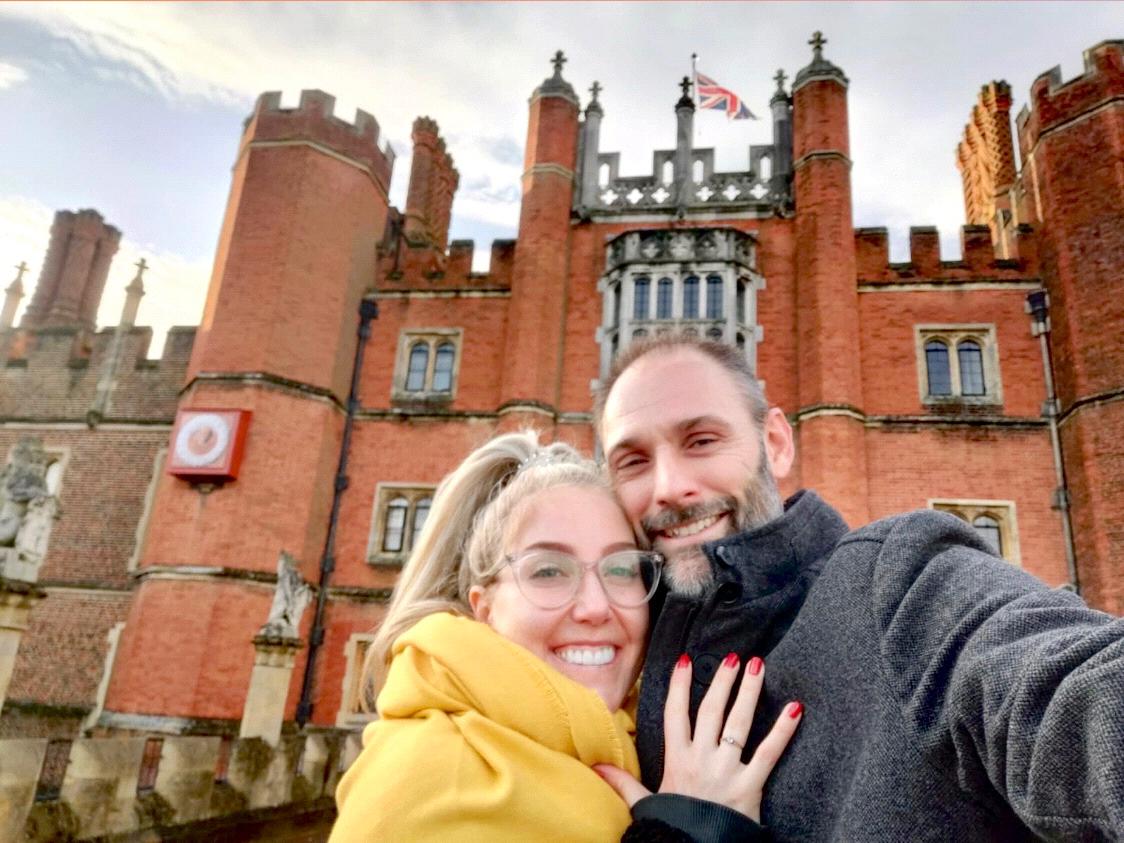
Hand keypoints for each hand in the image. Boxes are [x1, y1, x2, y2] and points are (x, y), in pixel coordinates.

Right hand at [595, 653, 802, 822]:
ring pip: (738, 724)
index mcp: (677, 760)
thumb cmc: (673, 828)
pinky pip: (769, 753)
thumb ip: (622, 782)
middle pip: (711, 711)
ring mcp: (726, 771)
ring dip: (749, 693)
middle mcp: (701, 759)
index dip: (679, 686)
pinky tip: (795, 708)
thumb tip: (594, 767)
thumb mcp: (644, 803)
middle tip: (733, 657)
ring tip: (758, 666)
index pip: (676, 714)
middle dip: (721, 681)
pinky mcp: (750, 786)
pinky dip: (783, 731)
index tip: (685, 661)